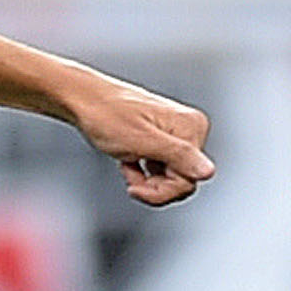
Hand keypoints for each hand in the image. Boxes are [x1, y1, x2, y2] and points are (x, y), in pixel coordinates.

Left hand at [69, 73, 215, 206]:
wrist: (82, 100)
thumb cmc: (105, 115)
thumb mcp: (140, 140)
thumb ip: (176, 156)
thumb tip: (208, 172)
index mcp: (191, 127)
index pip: (192, 178)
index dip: (162, 190)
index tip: (135, 188)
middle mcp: (190, 128)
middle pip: (184, 179)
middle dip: (154, 186)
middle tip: (131, 180)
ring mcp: (177, 134)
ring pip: (172, 176)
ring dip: (147, 180)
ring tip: (127, 166)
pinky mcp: (164, 140)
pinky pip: (161, 169)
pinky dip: (142, 172)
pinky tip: (128, 161)